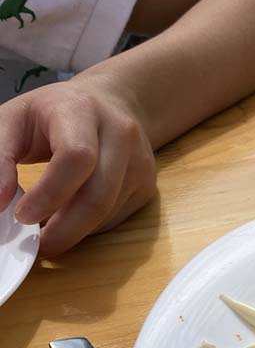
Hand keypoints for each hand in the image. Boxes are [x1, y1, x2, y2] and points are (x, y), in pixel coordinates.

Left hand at [0, 75, 157, 256]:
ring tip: (45, 232)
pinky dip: (87, 228)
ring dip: (73, 232)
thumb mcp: (14, 120)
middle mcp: (121, 135)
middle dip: (63, 229)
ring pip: (108, 213)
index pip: (78, 157)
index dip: (49, 193)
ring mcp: (140, 162)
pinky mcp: (147, 185)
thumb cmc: (53, 113)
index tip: (20, 215)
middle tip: (34, 244)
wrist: (110, 103)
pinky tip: (68, 221)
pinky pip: (115, 218)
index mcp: (83, 111)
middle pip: (99, 195)